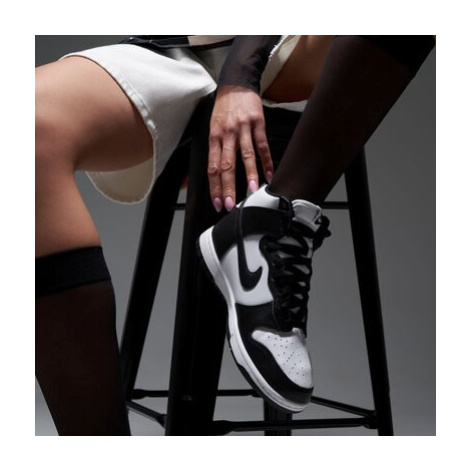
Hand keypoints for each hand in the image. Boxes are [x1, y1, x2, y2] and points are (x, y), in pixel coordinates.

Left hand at [208, 85, 272, 211]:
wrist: (236, 83)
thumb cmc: (224, 108)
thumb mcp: (213, 127)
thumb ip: (217, 149)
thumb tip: (218, 174)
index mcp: (214, 137)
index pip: (212, 167)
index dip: (214, 187)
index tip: (217, 202)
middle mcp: (227, 134)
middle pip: (226, 165)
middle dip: (228, 187)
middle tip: (230, 204)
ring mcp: (243, 129)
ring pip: (245, 156)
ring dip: (249, 175)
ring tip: (251, 191)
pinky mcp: (257, 123)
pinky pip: (262, 145)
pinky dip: (266, 161)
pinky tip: (269, 174)